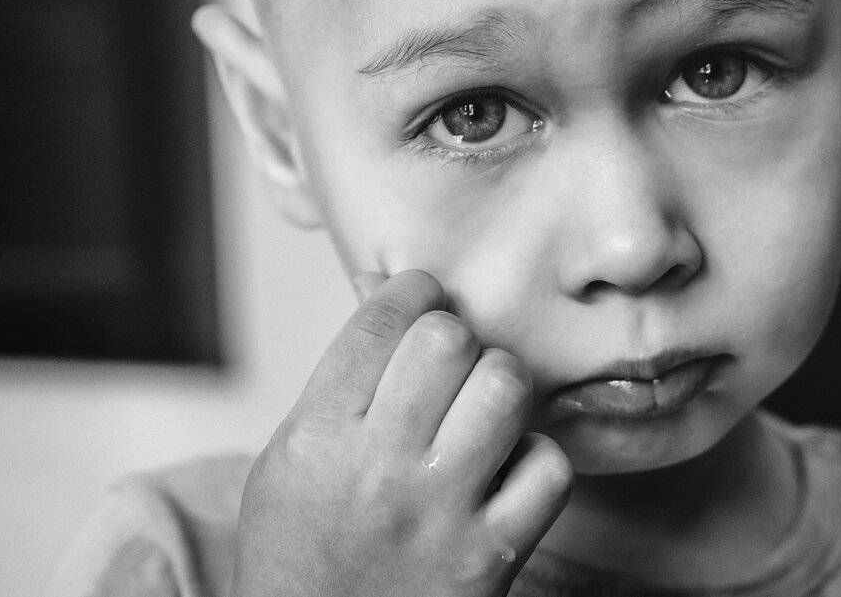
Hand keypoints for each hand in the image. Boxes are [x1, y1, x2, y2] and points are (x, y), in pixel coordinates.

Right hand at [230, 269, 572, 596]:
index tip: (424, 298)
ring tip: (482, 410)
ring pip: (505, 387)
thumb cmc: (303, 551)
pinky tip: (506, 470)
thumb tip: (387, 286)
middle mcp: (379, 470)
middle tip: (452, 366)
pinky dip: (536, 459)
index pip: (383, 320)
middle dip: (458, 339)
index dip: (415, 290)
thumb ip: (341, 376)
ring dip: (501, 386)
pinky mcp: (493, 555)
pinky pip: (550, 464)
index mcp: (319, 437)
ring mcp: (440, 513)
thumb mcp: (290, 456)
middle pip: (449, 341)